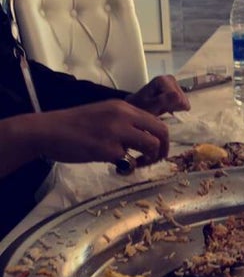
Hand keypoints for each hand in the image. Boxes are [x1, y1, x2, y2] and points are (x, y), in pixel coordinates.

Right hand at [30, 99, 168, 166]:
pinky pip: (130, 161)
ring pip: (151, 146)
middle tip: (153, 161)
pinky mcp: (107, 148)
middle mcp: (123, 116)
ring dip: (149, 160)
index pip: (157, 122)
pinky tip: (117, 169)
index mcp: (123, 107)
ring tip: (137, 165)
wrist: (47, 131)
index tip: (155, 151)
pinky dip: (127, 168)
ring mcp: (116, 132)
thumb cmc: (75, 126)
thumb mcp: (105, 115)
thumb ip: (126, 123)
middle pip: (161, 132)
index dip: (162, 140)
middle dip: (163, 150)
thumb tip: (147, 138)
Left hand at [126, 75, 190, 115]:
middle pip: (183, 100)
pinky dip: (175, 106)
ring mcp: (174, 83)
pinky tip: (166, 106)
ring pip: (184, 102)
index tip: (160, 107)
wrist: (138, 104)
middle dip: (173, 106)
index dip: (172, 107)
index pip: (180, 99)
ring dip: (174, 106)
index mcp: (163, 80)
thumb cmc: (142, 107)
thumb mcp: (151, 106)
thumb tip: (178, 96)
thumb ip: (163, 101)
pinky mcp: (177, 88)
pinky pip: (183, 102)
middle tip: (161, 107)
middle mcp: (170, 78)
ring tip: (162, 106)